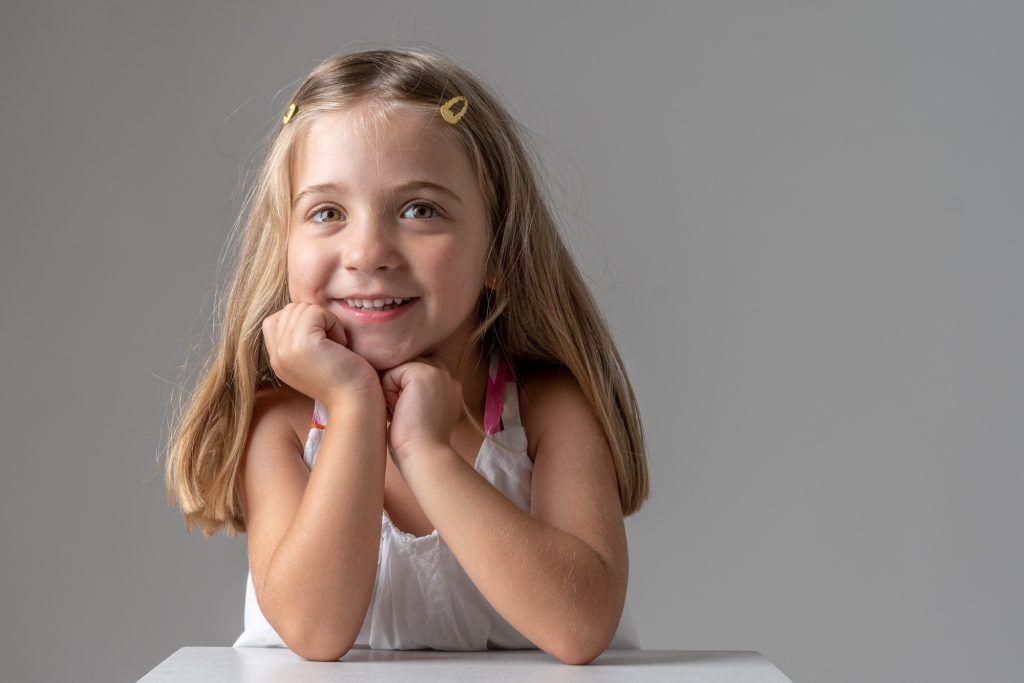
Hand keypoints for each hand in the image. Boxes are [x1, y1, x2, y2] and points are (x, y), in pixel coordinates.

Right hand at [261, 302, 381, 405]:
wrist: (356, 403)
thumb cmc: (346, 379)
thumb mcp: (315, 359)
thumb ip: (300, 338)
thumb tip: (305, 311)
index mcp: (278, 359)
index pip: (274, 320)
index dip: (302, 321)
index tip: (322, 342)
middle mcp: (277, 355)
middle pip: (290, 309)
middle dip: (316, 319)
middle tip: (333, 345)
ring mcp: (286, 350)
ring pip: (302, 308)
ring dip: (326, 321)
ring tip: (336, 346)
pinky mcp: (302, 344)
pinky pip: (315, 311)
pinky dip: (333, 322)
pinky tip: (341, 345)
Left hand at [379, 355, 462, 463]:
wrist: (425, 454)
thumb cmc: (417, 445)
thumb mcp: (421, 415)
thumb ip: (416, 395)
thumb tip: (395, 387)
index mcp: (450, 389)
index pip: (419, 372)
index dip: (405, 388)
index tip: (408, 414)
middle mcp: (447, 377)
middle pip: (408, 367)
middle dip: (398, 386)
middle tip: (403, 414)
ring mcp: (438, 373)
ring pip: (398, 369)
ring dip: (392, 390)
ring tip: (401, 412)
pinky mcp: (423, 373)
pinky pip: (391, 372)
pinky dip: (387, 391)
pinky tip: (398, 409)